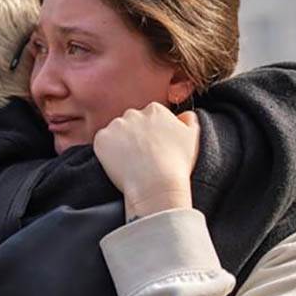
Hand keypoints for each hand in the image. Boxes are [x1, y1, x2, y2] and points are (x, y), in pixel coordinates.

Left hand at [93, 103, 198, 220]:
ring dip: (119, 144)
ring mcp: (115, 125)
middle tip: (141, 157)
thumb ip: (190, 120)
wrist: (156, 185)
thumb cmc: (177, 164)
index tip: (153, 148)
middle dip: (134, 136)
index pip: (149, 117)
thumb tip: (184, 115)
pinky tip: (120, 166)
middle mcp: (134, 113)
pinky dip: (107, 153)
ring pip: (115, 133)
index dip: (151, 134)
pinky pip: (102, 144)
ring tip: (131, 163)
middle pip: (131, 123)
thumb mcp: (193, 138)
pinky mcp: (101, 139)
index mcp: (155, 110)